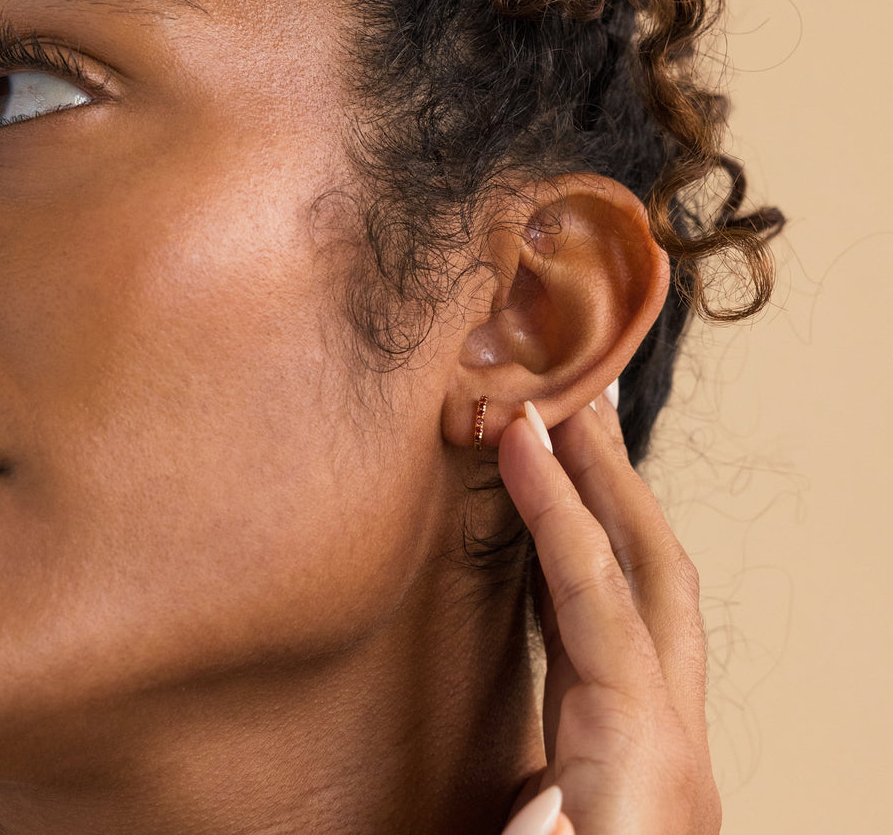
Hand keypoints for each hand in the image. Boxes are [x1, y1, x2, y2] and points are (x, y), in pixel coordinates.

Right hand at [496, 393, 720, 834]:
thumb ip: (537, 830)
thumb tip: (531, 796)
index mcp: (641, 773)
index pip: (601, 606)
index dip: (560, 513)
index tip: (521, 433)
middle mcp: (668, 747)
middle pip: (656, 577)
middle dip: (613, 478)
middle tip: (568, 398)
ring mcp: (660, 747)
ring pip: (650, 597)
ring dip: (609, 509)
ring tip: (567, 442)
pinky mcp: (631, 753)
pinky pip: (619, 632)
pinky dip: (589, 565)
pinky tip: (558, 541)